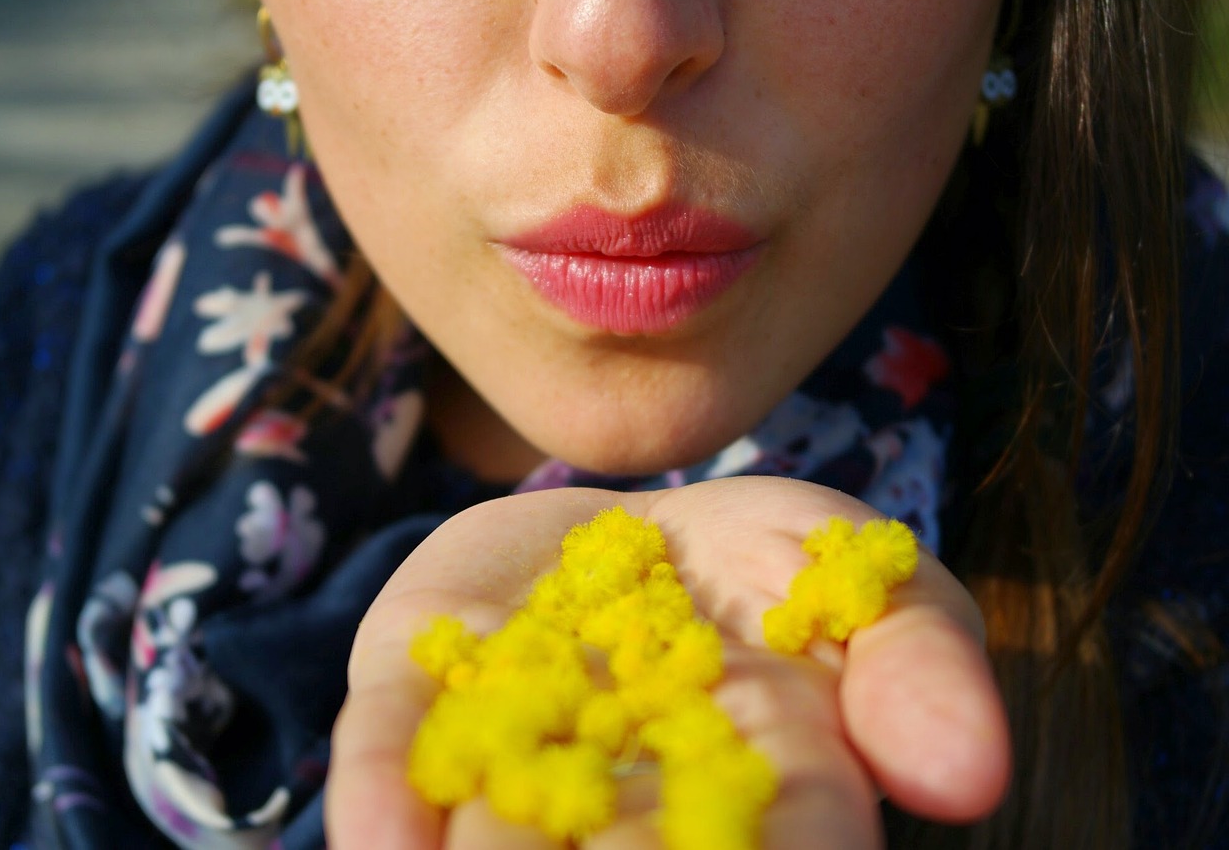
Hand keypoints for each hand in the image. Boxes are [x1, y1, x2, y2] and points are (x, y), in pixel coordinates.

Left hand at [325, 477, 1009, 847]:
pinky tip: (379, 841)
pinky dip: (383, 798)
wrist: (621, 529)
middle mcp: (624, 802)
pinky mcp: (417, 696)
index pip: (783, 840)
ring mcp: (508, 752)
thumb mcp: (864, 576)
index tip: (754, 846)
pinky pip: (389, 755)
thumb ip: (921, 656)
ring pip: (497, 836)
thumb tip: (967, 774)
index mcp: (756, 789)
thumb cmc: (760, 569)